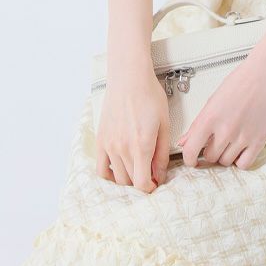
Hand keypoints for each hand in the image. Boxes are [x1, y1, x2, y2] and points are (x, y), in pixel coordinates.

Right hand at [95, 60, 170, 192]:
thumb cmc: (149, 96)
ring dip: (128, 178)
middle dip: (142, 181)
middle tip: (150, 172)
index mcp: (141, 145)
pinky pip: (101, 168)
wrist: (129, 78)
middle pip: (130, 181)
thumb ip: (162, 153)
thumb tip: (160, 174)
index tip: (156, 183)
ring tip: (137, 167)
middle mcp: (123, 148)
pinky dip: (109, 175)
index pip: (142, 182)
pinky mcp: (100, 140)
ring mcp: (109, 145)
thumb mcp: (164, 124)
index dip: (150, 187)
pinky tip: (119, 169)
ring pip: (117, 177)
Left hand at [178, 44, 265, 169]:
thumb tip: (185, 140)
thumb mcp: (214, 99)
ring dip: (225, 155)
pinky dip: (241, 160)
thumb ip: (198, 123)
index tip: (192, 159)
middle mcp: (225, 129)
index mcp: (210, 117)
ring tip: (230, 142)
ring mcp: (243, 136)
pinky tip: (241, 149)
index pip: (191, 150)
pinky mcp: (259, 140)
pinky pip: (244, 163)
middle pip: (210, 157)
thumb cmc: (242, 80)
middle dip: (210, 151)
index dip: (189, 158)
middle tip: (215, 142)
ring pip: (226, 161)